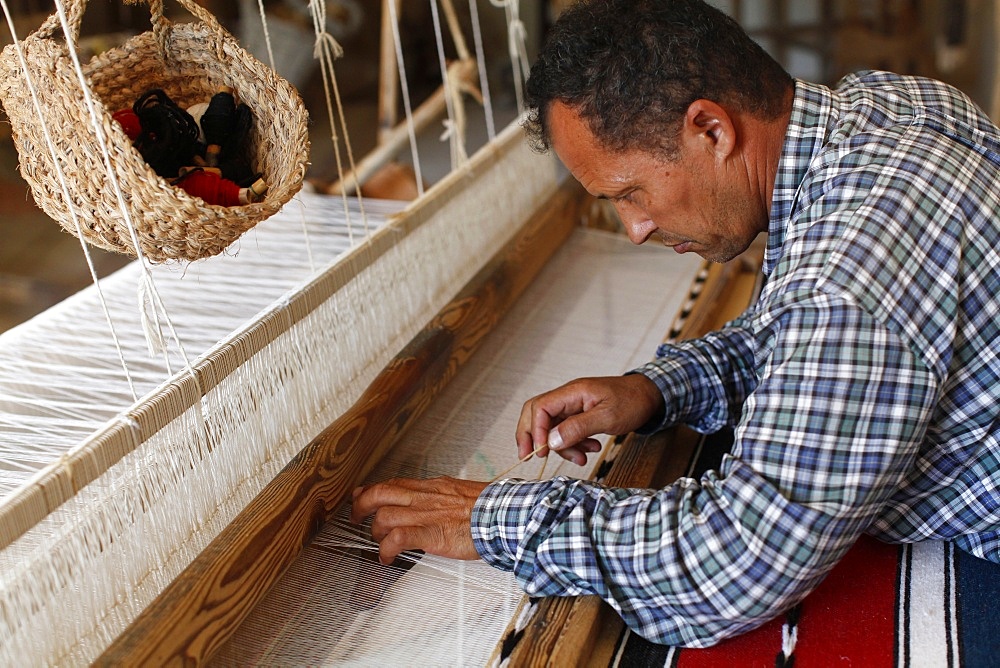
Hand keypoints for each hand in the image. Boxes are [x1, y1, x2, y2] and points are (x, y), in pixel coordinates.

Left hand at [351, 476, 486, 563]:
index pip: (395, 483)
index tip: (362, 495)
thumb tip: (436, 502)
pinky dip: (386, 549)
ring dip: (376, 533)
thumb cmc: (492, 508)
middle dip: (362, 505)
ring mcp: (427, 514)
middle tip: (357, 518)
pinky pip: (398, 538)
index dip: (372, 489)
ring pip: (385, 516)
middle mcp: (426, 497)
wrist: (506, 514)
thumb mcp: (462, 494)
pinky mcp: (432, 534)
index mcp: (434, 487)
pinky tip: (387, 557)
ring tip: (379, 545)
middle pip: (380, 494)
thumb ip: (443, 498)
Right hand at [516, 374, 663, 464]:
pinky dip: (575, 444)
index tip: (541, 450)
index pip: (540, 407)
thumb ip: (578, 428)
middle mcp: (568, 397)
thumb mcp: (607, 417)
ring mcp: (573, 406)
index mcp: (572, 392)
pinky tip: (590, 450)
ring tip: (581, 458)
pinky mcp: (580, 415)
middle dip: (532, 437)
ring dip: (563, 447)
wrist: (650, 396)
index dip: (535, 430)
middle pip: (537, 414)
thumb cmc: (632, 401)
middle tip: (530, 457)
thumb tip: (551, 441)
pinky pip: (567, 431)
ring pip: (553, 427)